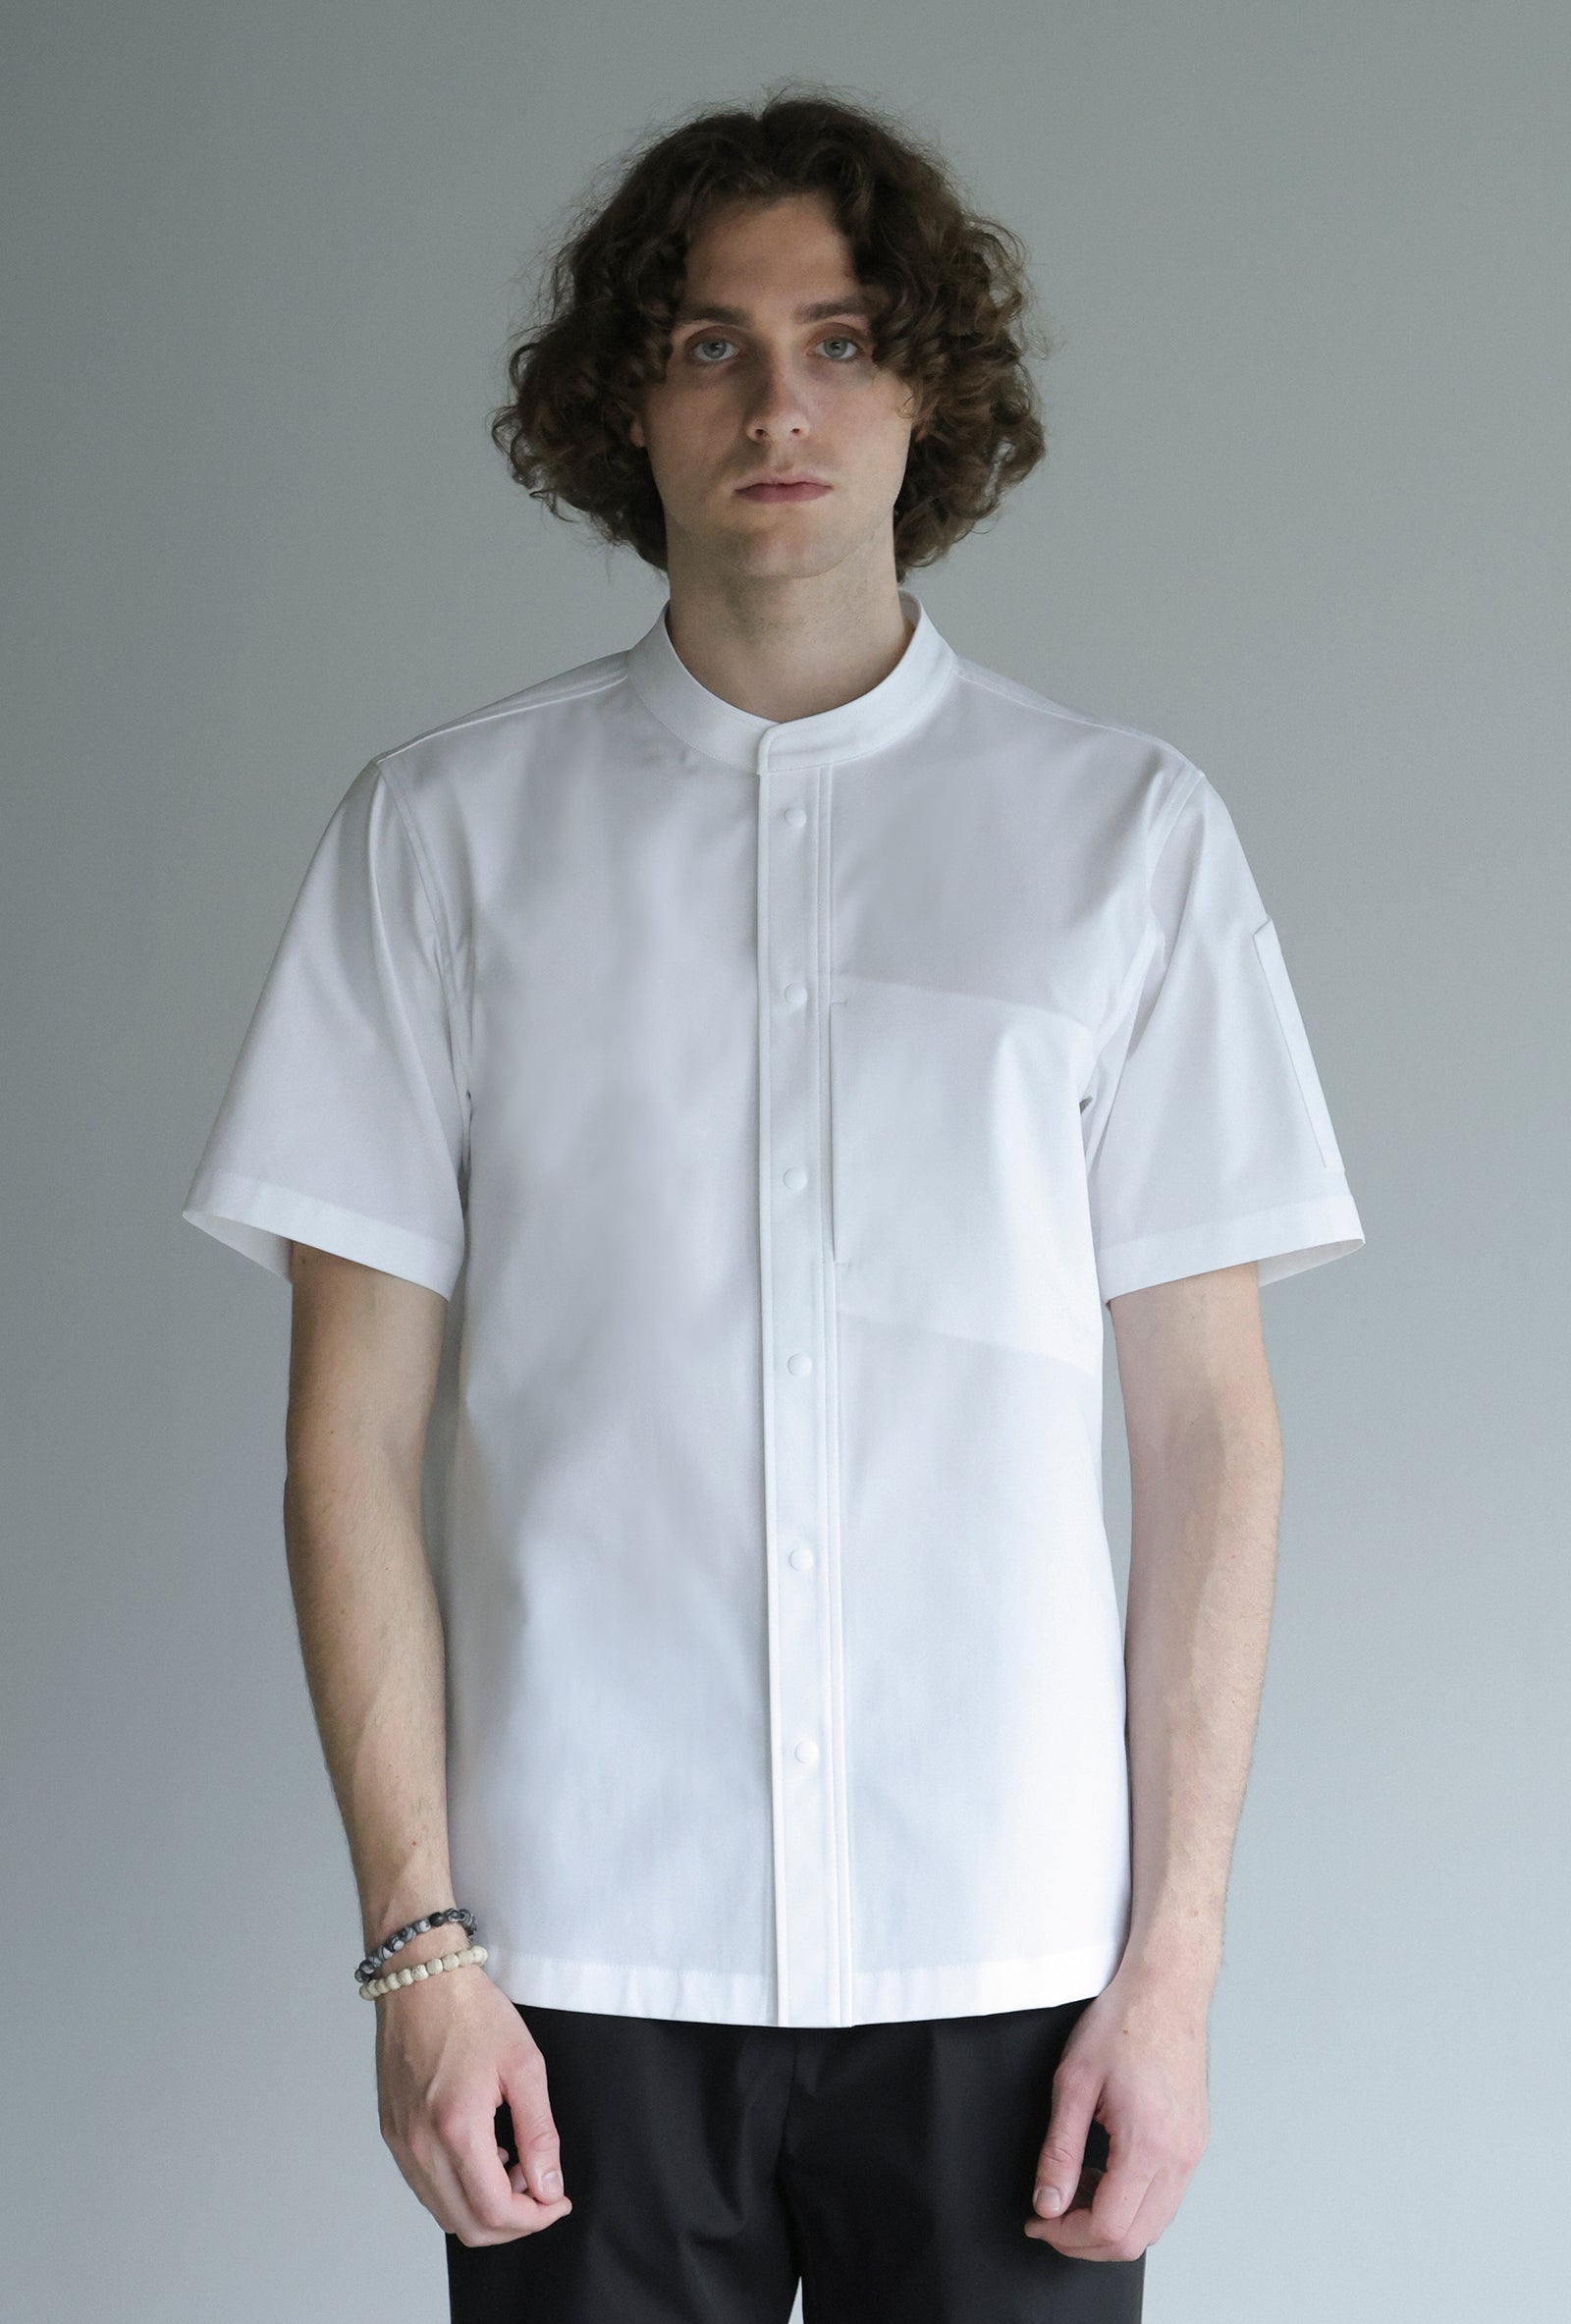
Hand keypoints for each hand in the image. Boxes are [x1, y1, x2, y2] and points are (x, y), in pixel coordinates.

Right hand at [374, 1950, 572, 2247]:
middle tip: (540, 2190)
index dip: (534, 2219)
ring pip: (444, 2213)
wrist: (419, 1979)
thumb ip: (539, 2132)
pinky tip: (483, 2156)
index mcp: (456, 2128)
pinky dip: (458, 2190)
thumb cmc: (470, 2011)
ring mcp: (401, 2143)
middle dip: (513, 2223)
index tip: (557, 2202)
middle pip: (467, 2226)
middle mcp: (420, 2146)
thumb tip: (548, 2184)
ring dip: (484, 2208)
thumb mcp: (524, 2064)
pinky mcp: (392, 2134)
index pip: (495, 2210)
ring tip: (514, 2167)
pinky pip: (425, 2187)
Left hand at [1023, 1964, 1209, 2262]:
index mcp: (1149, 2144)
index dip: (1066, 2236)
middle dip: (1086, 2241)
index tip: (1039, 2221)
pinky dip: (1133, 2204)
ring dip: (1111, 2225)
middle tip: (1050, 2217)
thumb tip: (1048, 2204)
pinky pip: (1167, 2197)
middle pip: (1135, 2240)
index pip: (1110, 2227)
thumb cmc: (1122, 2021)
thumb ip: (1059, 2151)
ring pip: (1155, 2225)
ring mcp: (1193, 2151)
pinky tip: (1105, 2175)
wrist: (1166, 1986)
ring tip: (1074, 2193)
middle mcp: (1180, 2157)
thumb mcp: (1073, 2082)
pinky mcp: (1195, 2141)